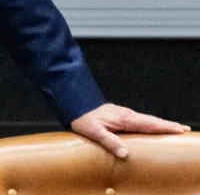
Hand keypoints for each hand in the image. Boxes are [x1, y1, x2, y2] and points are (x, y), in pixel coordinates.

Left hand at [70, 103, 190, 157]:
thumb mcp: (94, 132)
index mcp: (125, 119)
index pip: (149, 124)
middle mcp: (127, 115)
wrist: (74, 103)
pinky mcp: (119, 115)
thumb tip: (125, 154)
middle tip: (183, 129)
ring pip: (146, 119)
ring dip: (160, 123)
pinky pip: (140, 119)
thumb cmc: (83, 117)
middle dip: (168, 125)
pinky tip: (151, 127)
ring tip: (172, 128)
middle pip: (152, 120)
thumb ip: (109, 142)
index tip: (180, 129)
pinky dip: (150, 123)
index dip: (165, 127)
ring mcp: (124, 113)